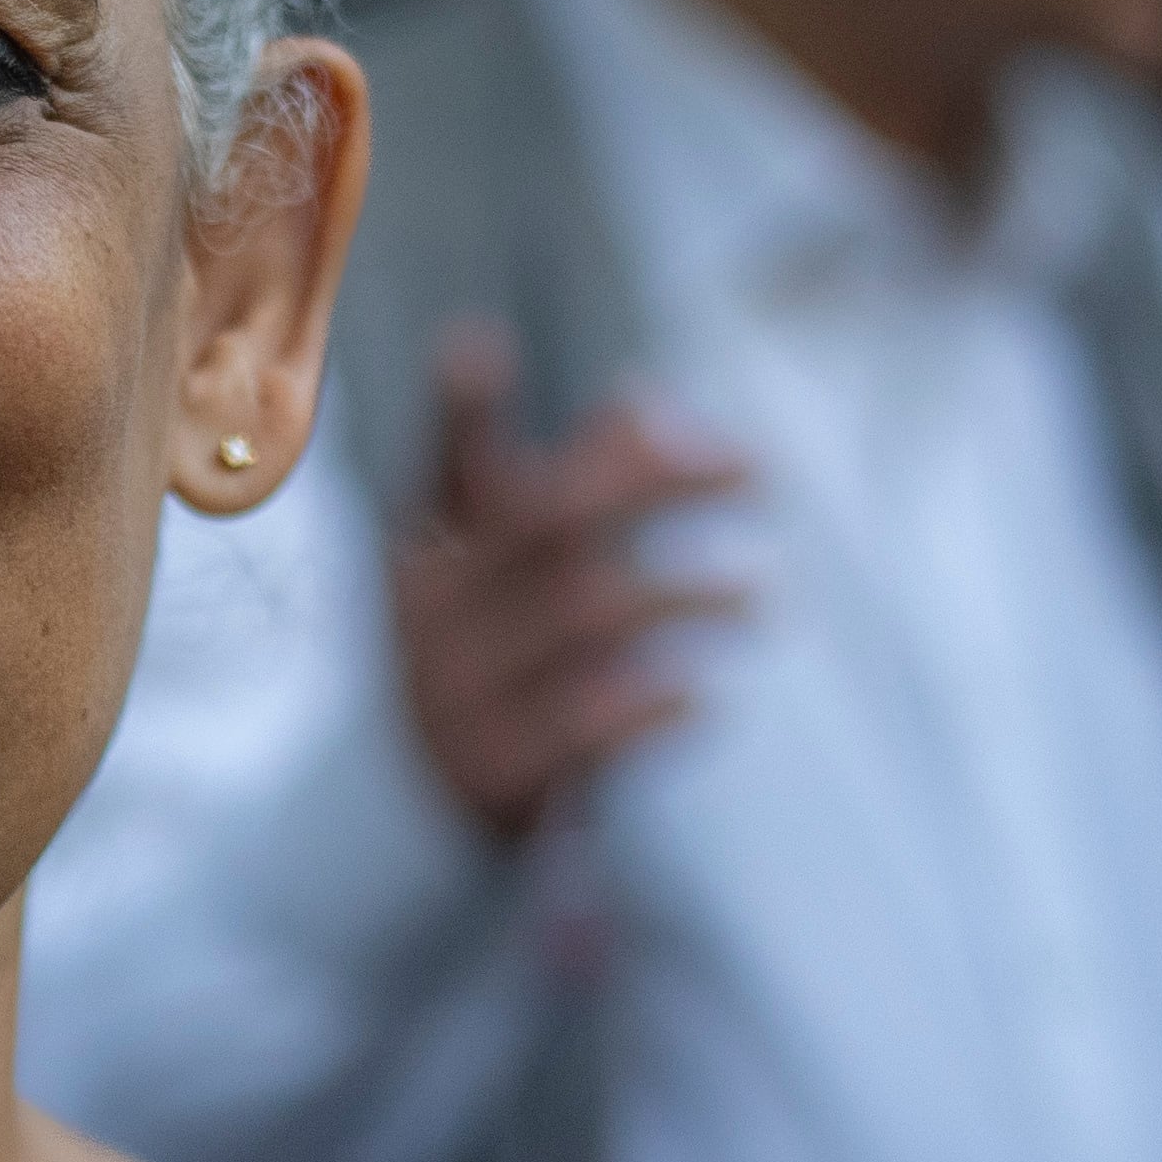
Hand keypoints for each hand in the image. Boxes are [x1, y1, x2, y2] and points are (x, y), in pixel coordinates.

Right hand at [394, 323, 748, 842]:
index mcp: (428, 547)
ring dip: (689, 595)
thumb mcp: (503, 581)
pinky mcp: (492, 772)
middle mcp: (431, 608)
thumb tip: (648, 400)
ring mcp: (455, 688)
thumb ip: (569, 486)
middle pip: (550, 519)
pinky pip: (587, 724)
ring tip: (758, 597)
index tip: (481, 344)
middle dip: (658, 480)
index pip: (446, 462)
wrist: (403, 817)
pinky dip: (657, 705)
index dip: (462, 408)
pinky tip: (704, 696)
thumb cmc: (484, 664)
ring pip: (585, 615)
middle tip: (758, 469)